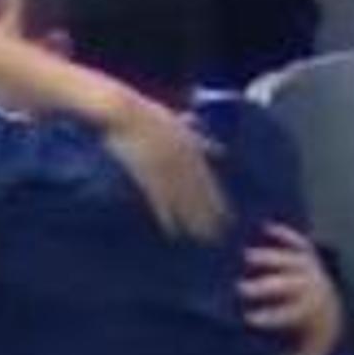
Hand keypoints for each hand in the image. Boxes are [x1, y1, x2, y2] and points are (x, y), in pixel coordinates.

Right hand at [102, 95, 230, 240]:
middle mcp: (182, 163)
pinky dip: (167, 217)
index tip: (228, 220)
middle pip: (199, 196)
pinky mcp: (146, 177)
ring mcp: (165, 171)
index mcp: (191, 151)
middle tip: (219, 238)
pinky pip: (159, 201)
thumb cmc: (150, 117)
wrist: (125, 114)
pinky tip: (173, 231)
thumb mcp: (181, 125)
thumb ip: (199, 139)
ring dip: (193, 222)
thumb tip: (219, 149)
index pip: (208, 183)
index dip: (218, 203)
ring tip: (202, 239)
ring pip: (183, 202)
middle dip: (210, 218)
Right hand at [238, 223, 345, 354]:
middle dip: (263, 288)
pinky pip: (298, 241)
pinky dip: (285, 234)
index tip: (247, 318)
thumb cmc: (315, 336)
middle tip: (239, 289)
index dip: (266, 317)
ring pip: (289, 260)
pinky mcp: (309, 255)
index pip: (284, 314)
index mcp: (308, 312)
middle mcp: (310, 288)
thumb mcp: (306, 353)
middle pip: (285, 285)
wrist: (342, 312)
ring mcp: (310, 268)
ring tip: (247, 257)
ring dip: (269, 258)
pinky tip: (266, 226)